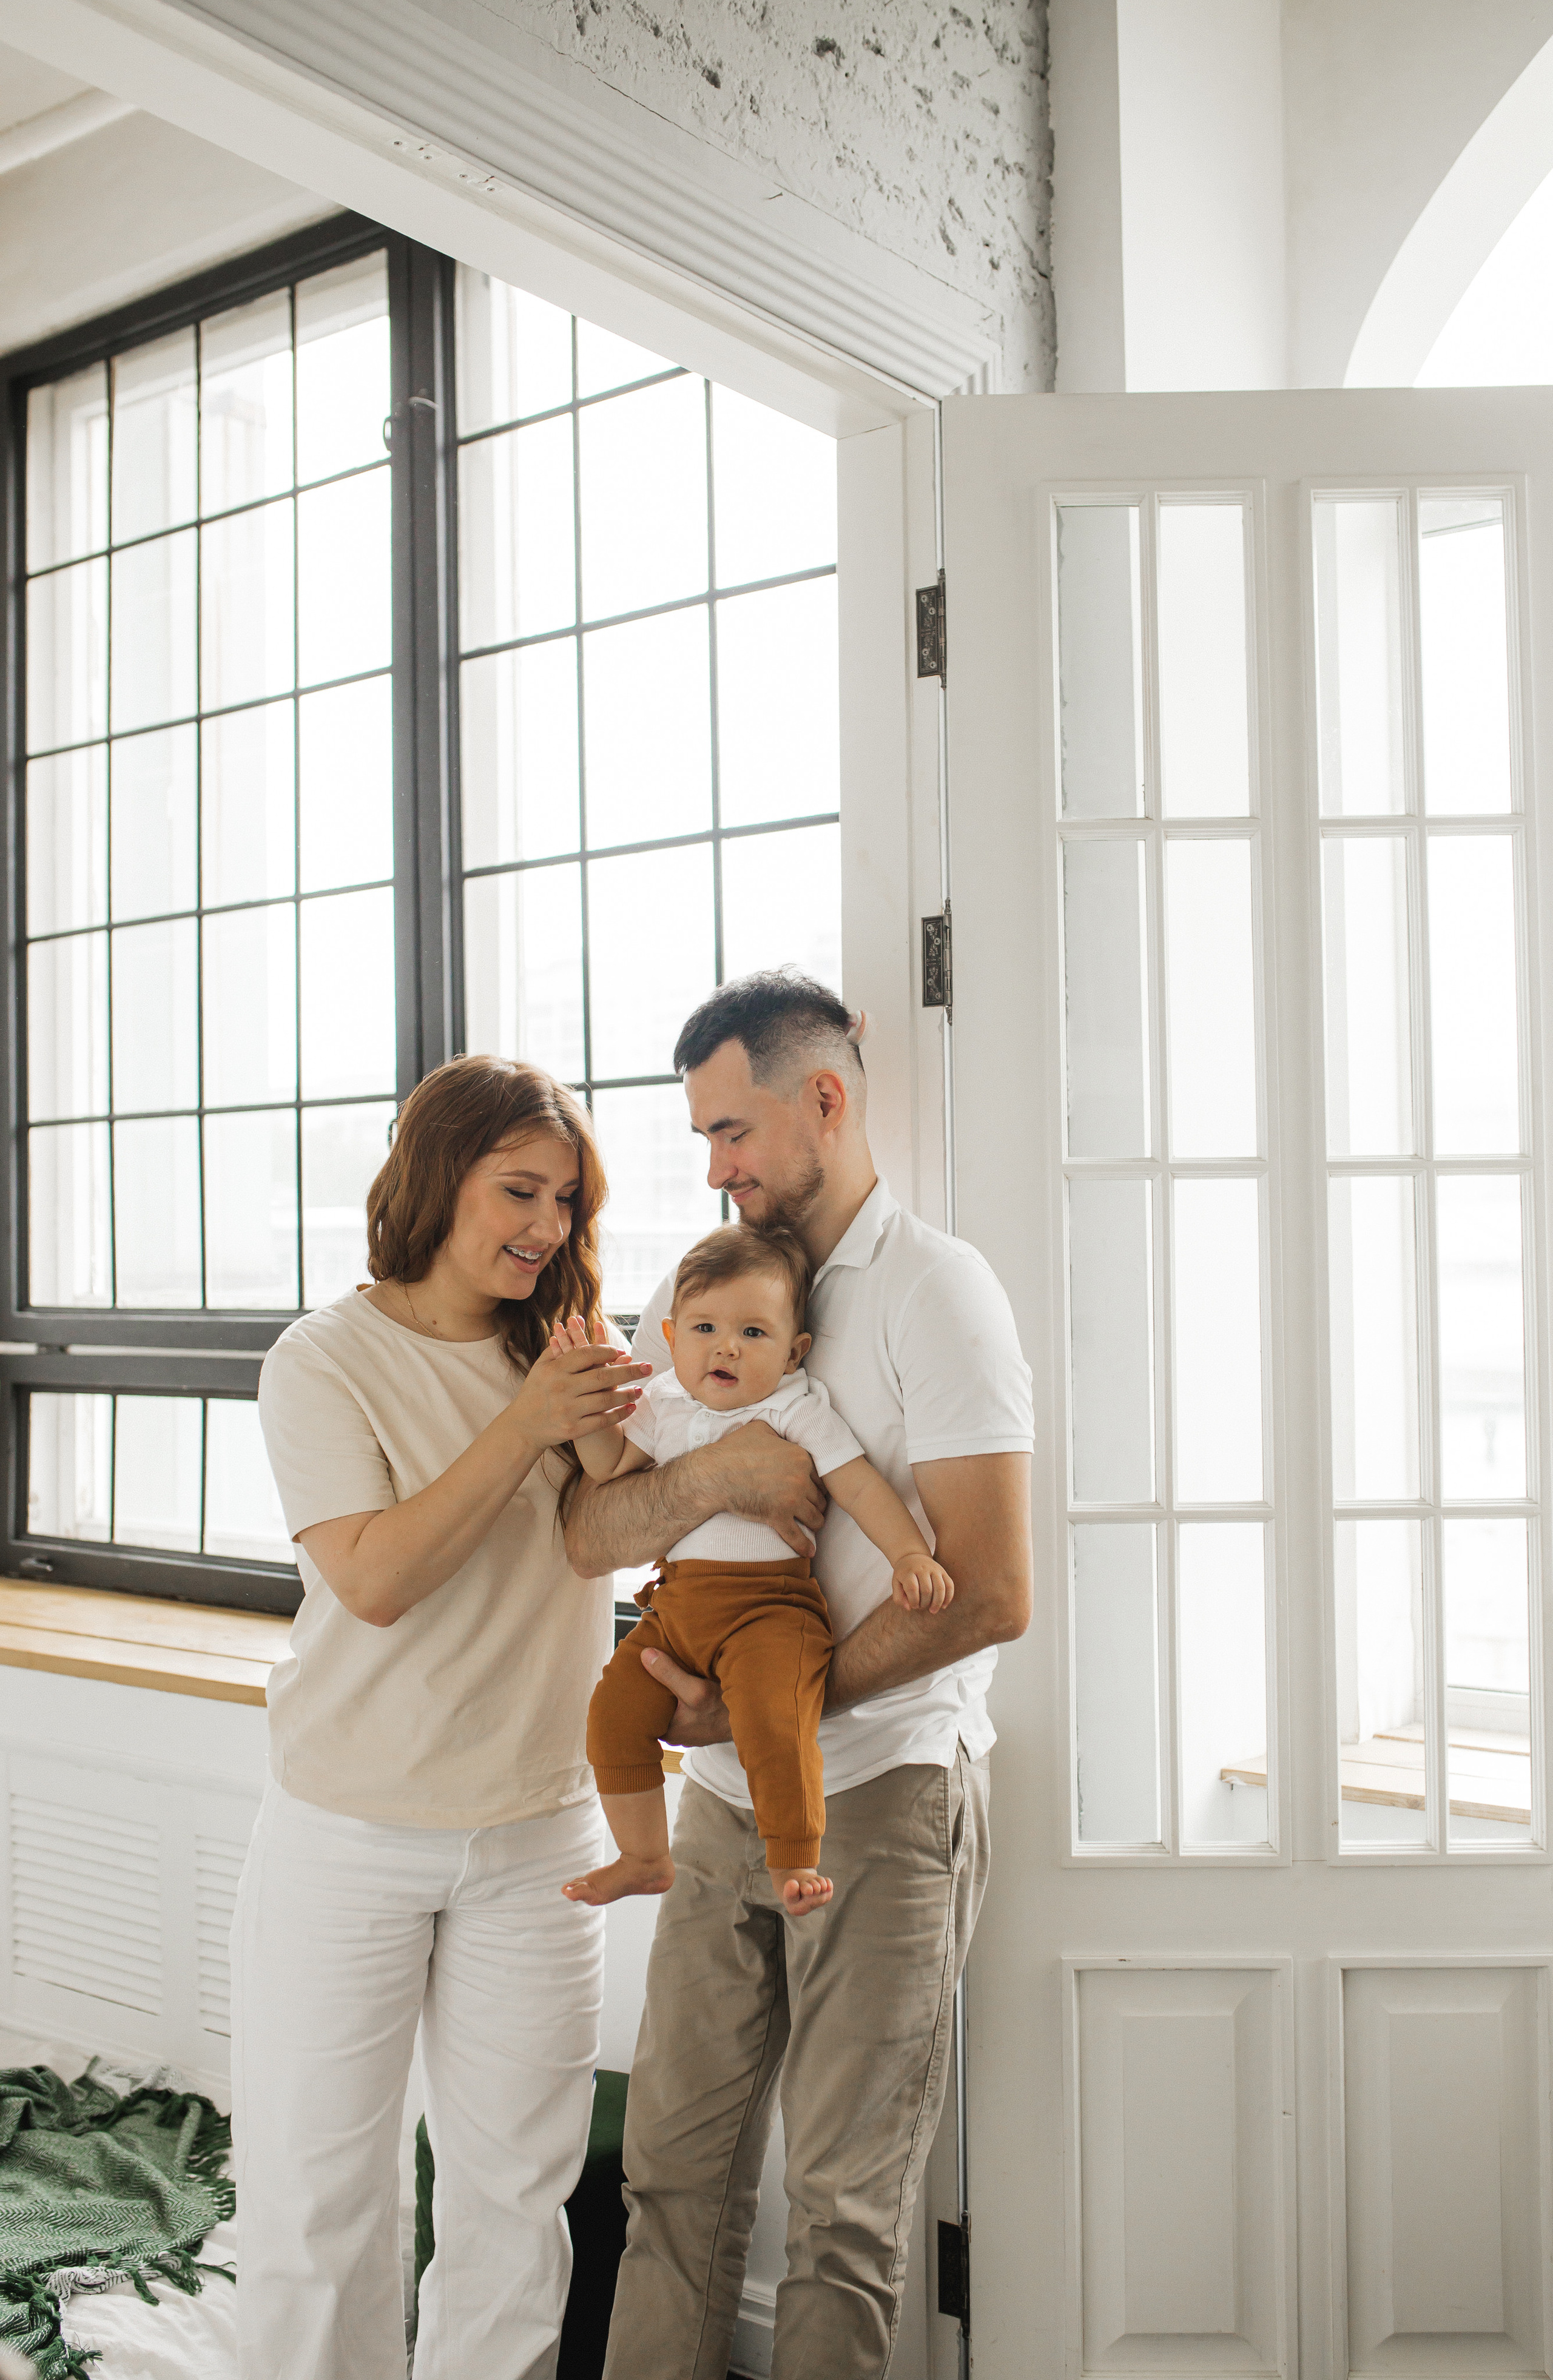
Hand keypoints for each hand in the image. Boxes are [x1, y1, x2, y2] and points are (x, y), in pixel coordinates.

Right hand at [511, 1319, 648, 1448]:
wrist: (522, 1427)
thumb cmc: (535, 1391)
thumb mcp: (542, 1366)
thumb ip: (561, 1345)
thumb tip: (581, 1321)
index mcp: (555, 1370)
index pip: (587, 1354)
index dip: (608, 1351)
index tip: (623, 1352)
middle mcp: (561, 1389)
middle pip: (602, 1377)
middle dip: (629, 1371)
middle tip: (648, 1367)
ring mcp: (567, 1411)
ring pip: (606, 1400)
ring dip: (627, 1394)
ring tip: (640, 1389)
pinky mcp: (573, 1430)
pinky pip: (602, 1421)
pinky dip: (619, 1414)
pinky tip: (631, 1408)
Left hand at [638, 1646, 733, 1746]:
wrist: (755, 1716)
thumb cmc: (726, 1712)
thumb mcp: (696, 1690)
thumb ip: (670, 1674)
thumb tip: (645, 1655)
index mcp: (668, 1731)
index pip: (642, 1713)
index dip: (636, 1695)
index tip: (630, 1677)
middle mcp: (677, 1732)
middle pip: (657, 1706)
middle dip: (653, 1689)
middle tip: (643, 1667)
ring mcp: (690, 1726)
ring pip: (671, 1704)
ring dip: (669, 1688)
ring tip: (661, 1667)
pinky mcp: (702, 1718)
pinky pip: (684, 1703)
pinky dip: (682, 1690)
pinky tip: (683, 1676)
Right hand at [704, 1419, 826, 1557]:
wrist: (715, 1474)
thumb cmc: (733, 1450)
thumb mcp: (759, 1429)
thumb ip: (778, 1432)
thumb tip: (782, 1432)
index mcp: (800, 1457)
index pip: (820, 1475)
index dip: (818, 1484)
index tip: (816, 1490)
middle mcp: (800, 1479)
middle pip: (819, 1498)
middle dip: (818, 1504)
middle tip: (816, 1509)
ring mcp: (790, 1500)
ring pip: (814, 1517)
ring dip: (815, 1523)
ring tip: (814, 1526)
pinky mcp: (777, 1517)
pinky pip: (796, 1536)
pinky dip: (804, 1545)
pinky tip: (809, 1552)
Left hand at [891, 1553, 953, 1613]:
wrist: (912, 1557)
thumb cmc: (904, 1574)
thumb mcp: (896, 1583)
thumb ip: (898, 1597)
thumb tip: (909, 1608)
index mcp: (909, 1571)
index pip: (912, 1588)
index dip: (913, 1601)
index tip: (913, 1605)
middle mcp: (923, 1568)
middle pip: (927, 1590)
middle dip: (924, 1603)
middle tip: (921, 1607)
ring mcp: (934, 1569)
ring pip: (940, 1588)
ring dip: (937, 1603)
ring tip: (932, 1611)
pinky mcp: (943, 1571)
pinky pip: (949, 1585)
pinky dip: (948, 1597)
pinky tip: (943, 1606)